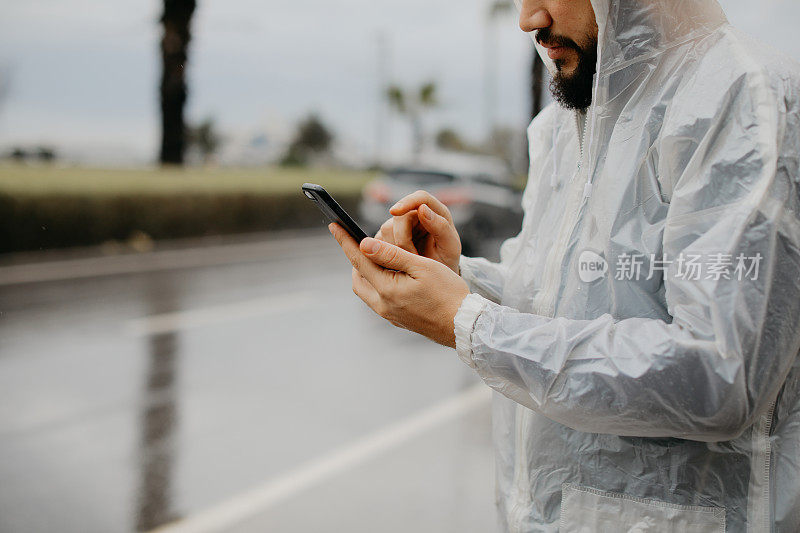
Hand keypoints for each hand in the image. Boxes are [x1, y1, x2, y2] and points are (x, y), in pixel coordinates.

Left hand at [329, 223, 469, 347]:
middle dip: (355, 260)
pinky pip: (378, 300)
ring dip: (366, 274)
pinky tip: (390, 277)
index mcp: (387, 289)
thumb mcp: (422, 266)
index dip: (345, 240)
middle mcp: (383, 305)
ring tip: (374, 258)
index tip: (334, 225)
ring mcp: (390, 315)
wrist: (462, 325)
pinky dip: (377, 285)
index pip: (359, 260)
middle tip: (357, 242)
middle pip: (358, 279)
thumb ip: (392, 254)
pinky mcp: (398, 320)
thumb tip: (364, 244)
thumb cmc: (448, 293)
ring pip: (367, 291)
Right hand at [383, 190, 461, 274]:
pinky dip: (387, 252)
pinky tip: (399, 262)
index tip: (394, 212)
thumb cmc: (447, 260)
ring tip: (410, 261)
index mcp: (436, 212)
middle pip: (399, 216)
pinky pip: (380, 241)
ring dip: (396, 248)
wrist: (438, 279)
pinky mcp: (388, 237)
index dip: (406, 202)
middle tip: (413, 258)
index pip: (420, 198)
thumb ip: (440, 227)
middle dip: (402, 238)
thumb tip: (422, 208)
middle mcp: (417, 215)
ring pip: (387, 229)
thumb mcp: (450, 247)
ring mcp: (401, 226)